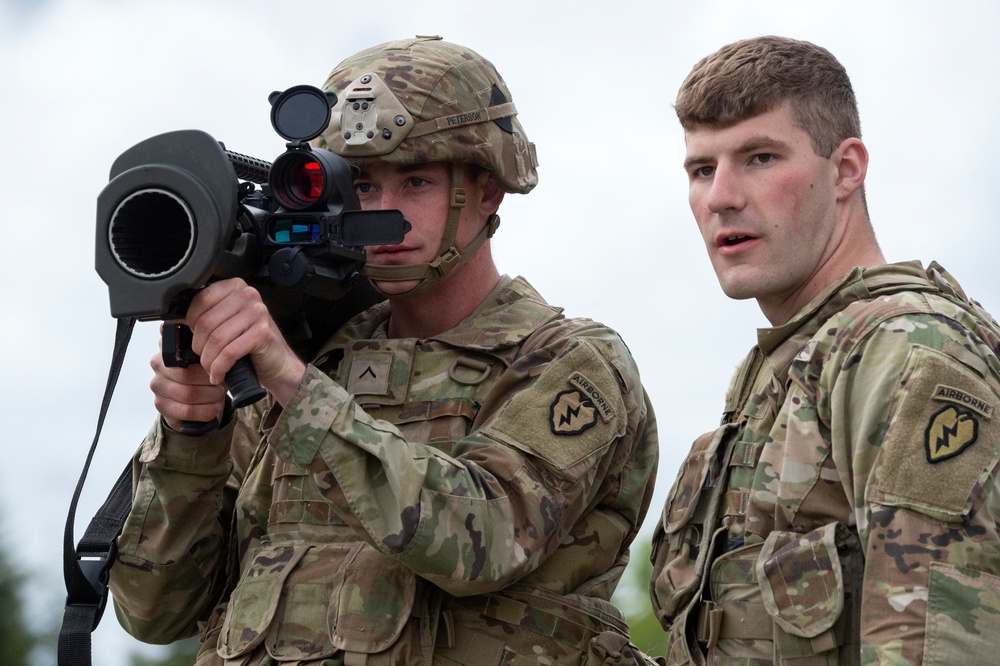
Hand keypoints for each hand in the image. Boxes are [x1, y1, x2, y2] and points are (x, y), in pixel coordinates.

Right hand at [150, 347, 227, 429]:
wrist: (196, 398)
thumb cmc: (203, 376)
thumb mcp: (207, 361)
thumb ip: (210, 355)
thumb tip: (220, 359)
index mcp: (171, 348)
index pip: (188, 354)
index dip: (207, 365)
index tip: (219, 370)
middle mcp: (158, 364)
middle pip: (188, 375)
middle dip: (211, 383)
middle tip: (222, 386)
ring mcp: (157, 385)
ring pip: (188, 394)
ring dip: (211, 397)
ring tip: (218, 396)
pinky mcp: (160, 404)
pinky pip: (187, 411)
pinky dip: (205, 411)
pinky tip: (213, 408)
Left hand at [154, 279, 306, 419]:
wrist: (276, 363)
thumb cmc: (249, 344)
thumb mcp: (225, 323)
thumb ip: (205, 316)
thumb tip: (173, 318)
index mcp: (235, 287)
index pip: (199, 299)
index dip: (189, 322)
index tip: (192, 337)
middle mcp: (248, 295)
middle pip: (205, 322)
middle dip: (198, 346)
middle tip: (202, 358)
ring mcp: (257, 313)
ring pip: (216, 339)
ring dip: (208, 360)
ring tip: (210, 368)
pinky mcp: (262, 333)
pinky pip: (229, 352)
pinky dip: (219, 368)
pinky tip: (219, 374)